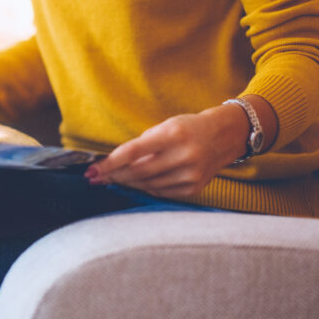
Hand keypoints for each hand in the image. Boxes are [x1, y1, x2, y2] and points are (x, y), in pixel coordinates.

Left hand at [83, 102, 252, 199]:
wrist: (224, 137)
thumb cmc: (188, 128)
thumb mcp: (165, 126)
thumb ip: (142, 145)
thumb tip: (114, 164)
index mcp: (173, 135)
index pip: (133, 152)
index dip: (110, 163)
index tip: (93, 170)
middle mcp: (184, 156)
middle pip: (138, 172)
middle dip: (114, 176)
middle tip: (96, 177)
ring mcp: (191, 175)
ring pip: (148, 185)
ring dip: (127, 183)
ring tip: (113, 180)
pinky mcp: (194, 188)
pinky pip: (161, 192)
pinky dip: (146, 188)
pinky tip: (136, 184)